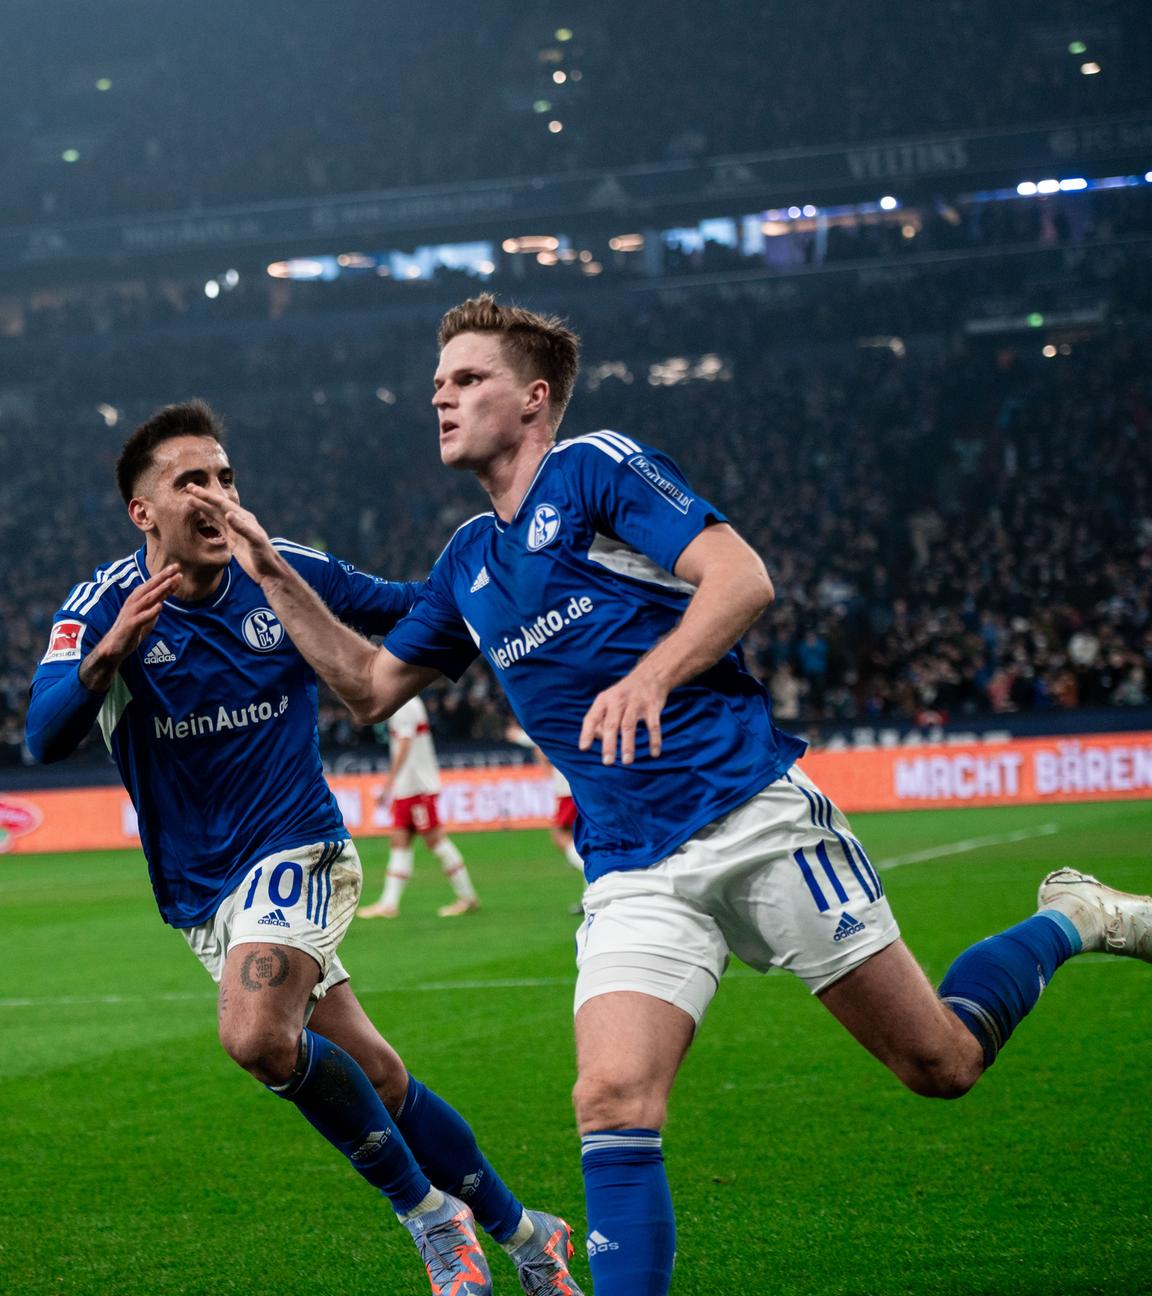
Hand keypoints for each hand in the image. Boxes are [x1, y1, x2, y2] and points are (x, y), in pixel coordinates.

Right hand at [80, 564, 180, 689]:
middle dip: (163, 577)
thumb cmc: (131, 630)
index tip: (177, 567)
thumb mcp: (147, 615)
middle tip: (176, 567)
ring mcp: (131, 614)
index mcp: (137, 600)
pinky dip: (151, 612)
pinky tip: (160, 607)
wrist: (114, 648)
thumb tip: (168, 592)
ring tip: (172, 582)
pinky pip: (142, 618)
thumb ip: (156, 604)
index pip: (152, 585)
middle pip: (150, 587)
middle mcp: (133, 603)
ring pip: (147, 599)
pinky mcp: (130, 626)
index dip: (164, 576)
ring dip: (160, 590)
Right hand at [185, 486, 284, 585]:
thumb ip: (242, 528)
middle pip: (217, 507)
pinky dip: (208, 520)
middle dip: (202, 497)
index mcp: (244, 518)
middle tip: (188, 487)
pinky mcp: (232, 540)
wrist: (268, 571)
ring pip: (215, 515)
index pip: (222, 504)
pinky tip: (202, 516)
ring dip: (203, 507)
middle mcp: (239, 521)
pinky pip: (218, 526)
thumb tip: (228, 514)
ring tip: (190, 500)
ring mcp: (235, 530)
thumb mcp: (254, 541)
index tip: (193, 489)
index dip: (207, 496)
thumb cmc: (264, 556)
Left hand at [578, 667, 666, 765]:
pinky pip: (653, 726)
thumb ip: (601, 719)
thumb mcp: (609, 701)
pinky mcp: (652, 707)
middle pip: (611, 724)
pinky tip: (654, 754)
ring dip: (628, 745)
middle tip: (607, 762)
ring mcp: (636, 703)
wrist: (650, 675)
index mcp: (604, 699)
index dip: (587, 733)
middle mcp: (618, 700)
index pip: (592, 717)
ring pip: (629, 726)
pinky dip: (654, 740)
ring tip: (627, 762)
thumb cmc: (624, 695)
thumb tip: (597, 739)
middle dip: (609, 744)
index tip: (584, 748)